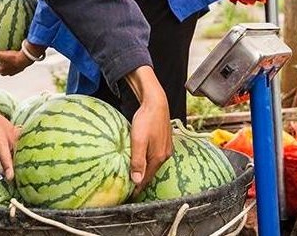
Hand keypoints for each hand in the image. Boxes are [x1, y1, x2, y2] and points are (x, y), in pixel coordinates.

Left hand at [0, 41, 45, 75]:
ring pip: (9, 72)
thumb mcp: (0, 54)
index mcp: (2, 69)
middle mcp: (8, 72)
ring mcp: (14, 71)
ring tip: (7, 66)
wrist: (24, 60)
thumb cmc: (12, 58)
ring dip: (7, 70)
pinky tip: (16, 63)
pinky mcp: (20, 69)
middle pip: (2, 73)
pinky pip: (16, 69)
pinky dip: (14, 67)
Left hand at [123, 66, 172, 191]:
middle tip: (130, 186)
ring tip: (135, 174)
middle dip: (142, 179)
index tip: (130, 194)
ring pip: (153, 163)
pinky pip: (155, 155)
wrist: (156, 102)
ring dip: (145, 169)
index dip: (138, 187)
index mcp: (158, 157)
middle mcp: (165, 154)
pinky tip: (142, 158)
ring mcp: (166, 148)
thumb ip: (137, 162)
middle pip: (151, 172)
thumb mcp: (138, 141)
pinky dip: (148, 160)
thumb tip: (137, 181)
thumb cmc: (146, 120)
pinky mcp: (164, 141)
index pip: (147, 178)